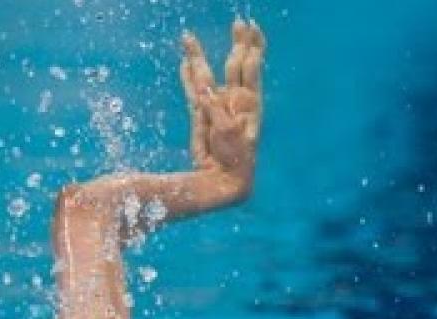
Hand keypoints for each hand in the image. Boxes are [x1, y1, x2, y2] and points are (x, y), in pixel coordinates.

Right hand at [180, 18, 264, 192]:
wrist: (224, 179)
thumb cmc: (235, 158)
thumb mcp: (228, 133)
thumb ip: (215, 109)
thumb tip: (203, 88)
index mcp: (249, 102)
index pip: (251, 67)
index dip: (252, 46)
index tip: (251, 26)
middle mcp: (235, 100)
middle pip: (234, 64)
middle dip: (237, 42)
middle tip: (239, 22)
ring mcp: (217, 106)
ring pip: (207, 75)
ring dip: (198, 56)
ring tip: (187, 38)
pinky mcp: (201, 116)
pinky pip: (192, 91)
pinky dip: (187, 77)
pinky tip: (184, 62)